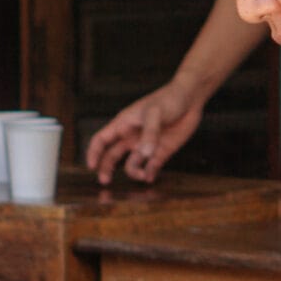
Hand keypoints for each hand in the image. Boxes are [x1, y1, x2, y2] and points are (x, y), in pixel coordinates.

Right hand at [85, 80, 207, 184]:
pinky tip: (150, 177)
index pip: (102, 139)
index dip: (94, 152)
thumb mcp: (155, 112)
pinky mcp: (161, 152)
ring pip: (132, 164)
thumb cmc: (168, 100)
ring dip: (134, 172)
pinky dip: (149, 174)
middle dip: (107, 169)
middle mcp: (132, 137)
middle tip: (105, 181)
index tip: (91, 166)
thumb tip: (144, 154)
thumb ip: (149, 133)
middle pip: (112, 156)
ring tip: (142, 175)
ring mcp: (146, 145)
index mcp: (124, 124)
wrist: (190, 99)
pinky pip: (151, 167)